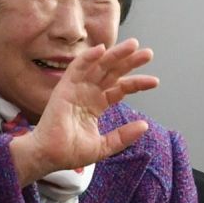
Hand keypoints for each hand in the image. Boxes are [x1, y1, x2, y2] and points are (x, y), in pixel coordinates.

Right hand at [9, 39, 158, 186]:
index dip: (136, 83)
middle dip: (129, 62)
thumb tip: (144, 126)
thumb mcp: (103, 146)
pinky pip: (76, 68)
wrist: (48, 156)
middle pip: (111, 73)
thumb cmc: (69, 153)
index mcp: (95, 105)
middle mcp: (86, 94)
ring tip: (133, 45)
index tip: (155, 82)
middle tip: (148, 54)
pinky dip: (87, 58)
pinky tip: (102, 49)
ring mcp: (75, 90)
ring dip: (114, 54)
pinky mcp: (63, 88)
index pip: (119, 88)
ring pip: (98, 66)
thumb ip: (123, 136)